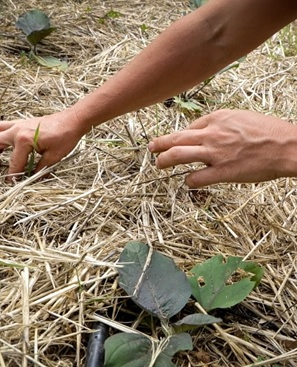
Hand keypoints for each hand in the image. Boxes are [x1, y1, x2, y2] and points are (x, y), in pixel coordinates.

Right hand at [0, 109, 87, 179]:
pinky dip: (0, 136)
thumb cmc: (65, 136)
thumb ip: (40, 169)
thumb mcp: (54, 157)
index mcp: (24, 140)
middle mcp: (16, 130)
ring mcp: (17, 124)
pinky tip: (9, 146)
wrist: (72, 120)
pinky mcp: (21, 122)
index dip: (12, 176)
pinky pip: (3, 127)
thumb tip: (32, 179)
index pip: (13, 163)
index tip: (11, 183)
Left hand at [149, 109, 296, 186]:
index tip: (176, 141)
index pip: (188, 127)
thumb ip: (219, 124)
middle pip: (175, 138)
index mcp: (217, 118)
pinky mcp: (222, 172)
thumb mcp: (240, 117)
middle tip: (151, 148)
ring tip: (158, 164)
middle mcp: (211, 134)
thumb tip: (202, 132)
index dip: (180, 136)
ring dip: (164, 160)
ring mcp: (215, 153)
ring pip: (177, 155)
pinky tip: (189, 181)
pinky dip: (189, 181)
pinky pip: (196, 178)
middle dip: (159, 143)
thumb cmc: (267, 132)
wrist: (288, 146)